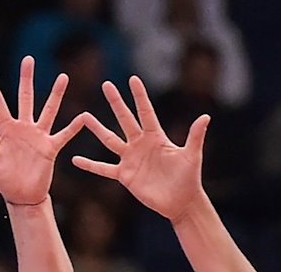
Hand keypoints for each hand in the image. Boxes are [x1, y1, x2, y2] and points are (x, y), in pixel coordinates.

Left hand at [0, 57, 83, 205]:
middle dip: (26, 78)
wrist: (20, 195)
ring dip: (56, 94)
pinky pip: (64, 135)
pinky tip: (84, 117)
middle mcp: (23, 127)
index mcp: (6, 128)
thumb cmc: (0, 179)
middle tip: (28, 59)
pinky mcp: (50, 147)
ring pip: (49, 110)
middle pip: (26, 97)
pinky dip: (74, 127)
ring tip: (63, 77)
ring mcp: (38, 136)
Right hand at [73, 77, 210, 221]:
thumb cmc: (189, 177)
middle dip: (116, 102)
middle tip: (106, 85)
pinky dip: (90, 165)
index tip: (132, 79)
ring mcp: (131, 159)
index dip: (139, 96)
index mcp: (156, 136)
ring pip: (110, 140)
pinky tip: (76, 159)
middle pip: (125, 119)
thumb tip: (205, 116)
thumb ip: (195, 136)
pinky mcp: (125, 175)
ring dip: (97, 129)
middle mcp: (140, 144)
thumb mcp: (192, 155)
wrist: (181, 201)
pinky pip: (104, 169)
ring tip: (84, 116)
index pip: (145, 112)